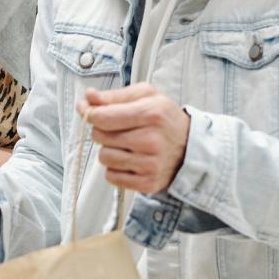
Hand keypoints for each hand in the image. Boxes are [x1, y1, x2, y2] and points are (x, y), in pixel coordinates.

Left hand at [76, 84, 190, 194]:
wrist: (191, 148)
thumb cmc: (165, 120)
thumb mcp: (146, 96)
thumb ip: (114, 95)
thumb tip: (89, 97)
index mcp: (151, 113)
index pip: (101, 117)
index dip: (88, 113)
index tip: (87, 111)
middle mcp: (151, 140)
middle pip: (99, 136)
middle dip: (103, 131)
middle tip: (120, 129)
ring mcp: (150, 164)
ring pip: (104, 157)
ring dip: (109, 150)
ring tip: (127, 145)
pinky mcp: (147, 182)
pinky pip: (111, 176)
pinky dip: (115, 169)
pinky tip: (131, 160)